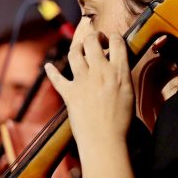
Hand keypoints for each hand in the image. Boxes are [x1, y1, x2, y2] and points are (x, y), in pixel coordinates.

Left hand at [44, 33, 134, 148]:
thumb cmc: (122, 122)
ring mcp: (82, 81)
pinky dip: (51, 71)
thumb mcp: (129, 94)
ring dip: (76, 47)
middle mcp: (100, 72)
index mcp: (119, 72)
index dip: (113, 37)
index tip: (111, 39)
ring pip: (75, 53)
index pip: (117, 42)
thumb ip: (121, 76)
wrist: (105, 141)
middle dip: (93, 37)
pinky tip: (48, 66)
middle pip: (92, 41)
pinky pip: (56, 78)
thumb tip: (116, 66)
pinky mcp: (69, 93)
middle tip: (95, 40)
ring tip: (78, 49)